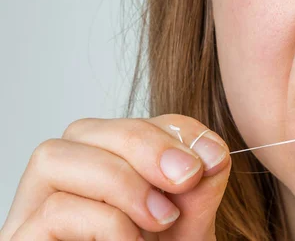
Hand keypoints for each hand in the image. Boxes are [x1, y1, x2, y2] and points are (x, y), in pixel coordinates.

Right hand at [0, 114, 230, 240]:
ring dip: (122, 182)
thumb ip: (199, 186)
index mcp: (99, 167)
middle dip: (146, 146)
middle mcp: (60, 184)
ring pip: (55, 158)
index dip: (172, 130)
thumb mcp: (187, 222)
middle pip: (83, 130)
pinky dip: (106, 221)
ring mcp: (30, 213)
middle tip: (187, 178)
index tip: (213, 158)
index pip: (125, 123)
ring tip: (161, 219)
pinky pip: (54, 210)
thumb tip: (212, 153)